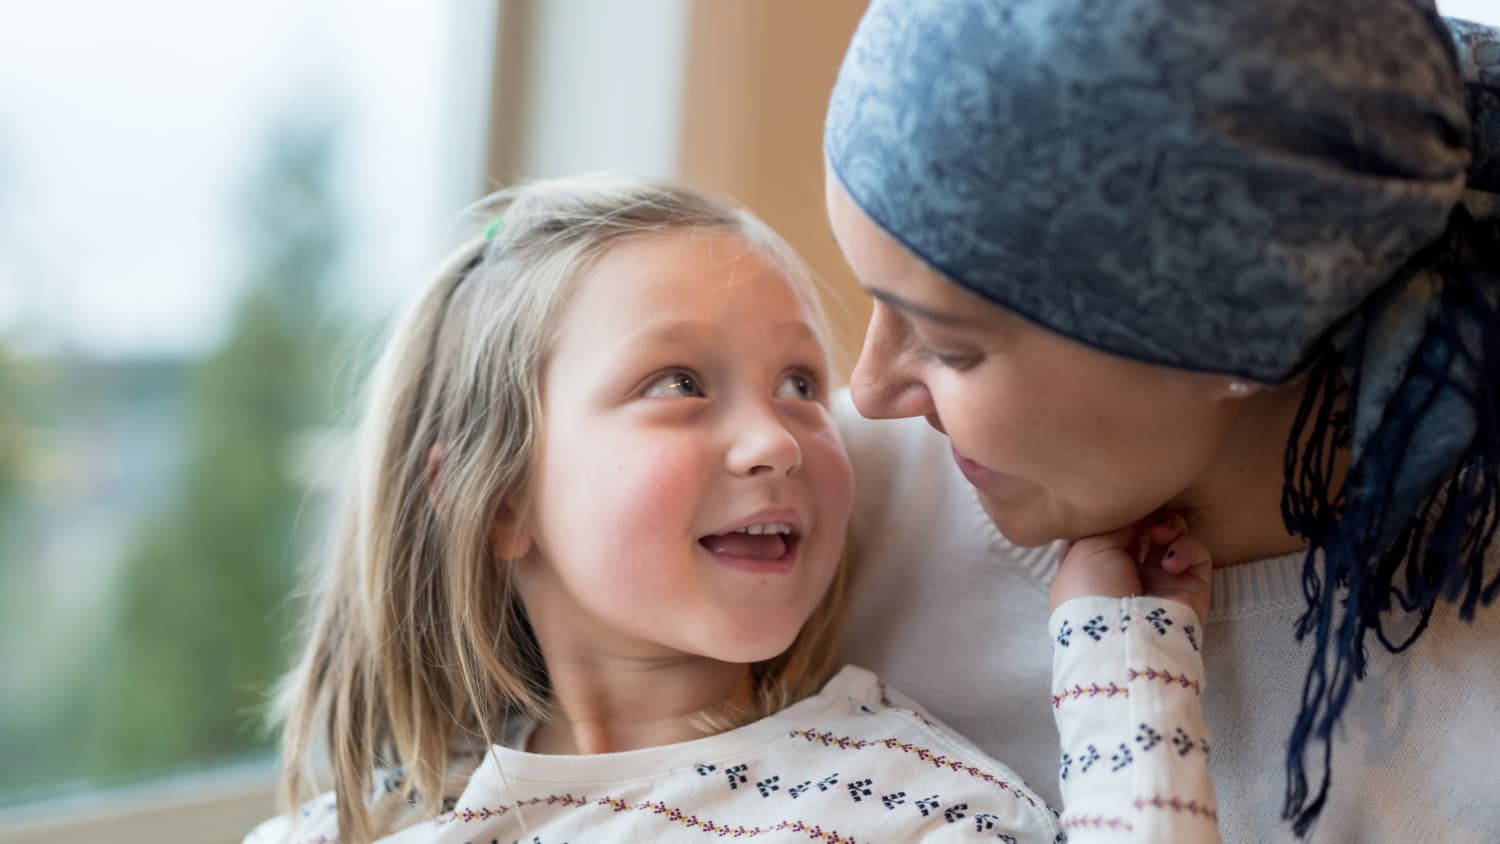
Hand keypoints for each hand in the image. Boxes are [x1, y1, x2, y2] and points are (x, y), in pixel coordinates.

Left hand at [1048, 511, 1212, 619]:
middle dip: (1146, 514)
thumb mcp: (1086, 547)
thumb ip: (1113, 522)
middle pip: (1143, 527)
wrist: (1120, 637)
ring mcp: (1159, 580)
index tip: (1122, 500)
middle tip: (1145, 513)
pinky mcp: (1189, 588)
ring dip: (1168, 526)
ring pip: (1172, 535)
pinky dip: (1186, 549)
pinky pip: (1196, 554)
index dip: (1119, 511)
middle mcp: (1126, 571)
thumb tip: (1136, 511)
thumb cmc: (1090, 590)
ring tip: (1160, 535)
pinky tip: (1171, 562)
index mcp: (1094, 565)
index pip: (1111, 528)